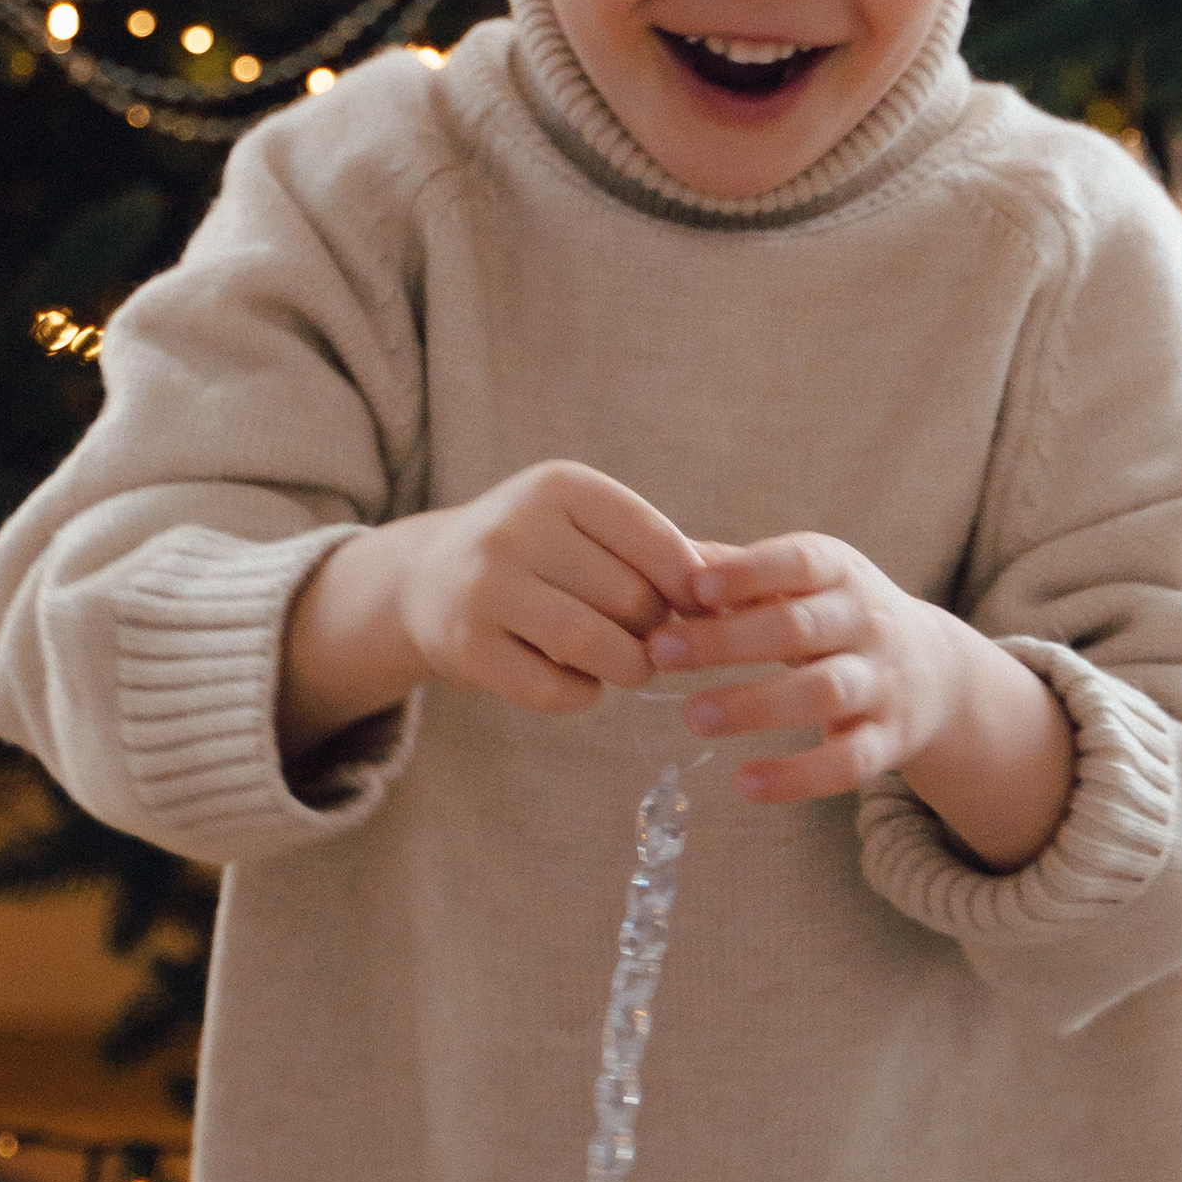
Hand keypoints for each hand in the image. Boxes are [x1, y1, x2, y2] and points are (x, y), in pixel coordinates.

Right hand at [277, 462, 705, 751]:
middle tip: (650, 640)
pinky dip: (583, 696)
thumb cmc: (541, 555)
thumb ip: (669, 554)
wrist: (426, 580)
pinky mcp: (465, 646)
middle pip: (632, 599)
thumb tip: (755, 590)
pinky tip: (578, 681)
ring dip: (628, 668)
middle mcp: (517, 528)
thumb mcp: (594, 531)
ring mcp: (485, 587)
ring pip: (597, 645)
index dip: (689, 587)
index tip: (696, 609)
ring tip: (627, 665)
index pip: (656, 541)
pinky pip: (554, 690)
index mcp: (562, 486)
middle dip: (656, 631)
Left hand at [646, 535, 1076, 865]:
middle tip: (659, 653)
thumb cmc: (836, 615)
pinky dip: (798, 776)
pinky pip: (847, 763)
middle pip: (800, 628)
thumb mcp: (801, 579)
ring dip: (756, 706)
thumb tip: (656, 558)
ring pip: (824, 693)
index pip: (799, 564)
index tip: (695, 588)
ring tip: (693, 716)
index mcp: (841, 572)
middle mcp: (867, 622)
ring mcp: (881, 683)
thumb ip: (734, 569)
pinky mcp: (888, 741)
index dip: (750, 574)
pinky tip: (745, 784)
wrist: (936, 670)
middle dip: (729, 641)